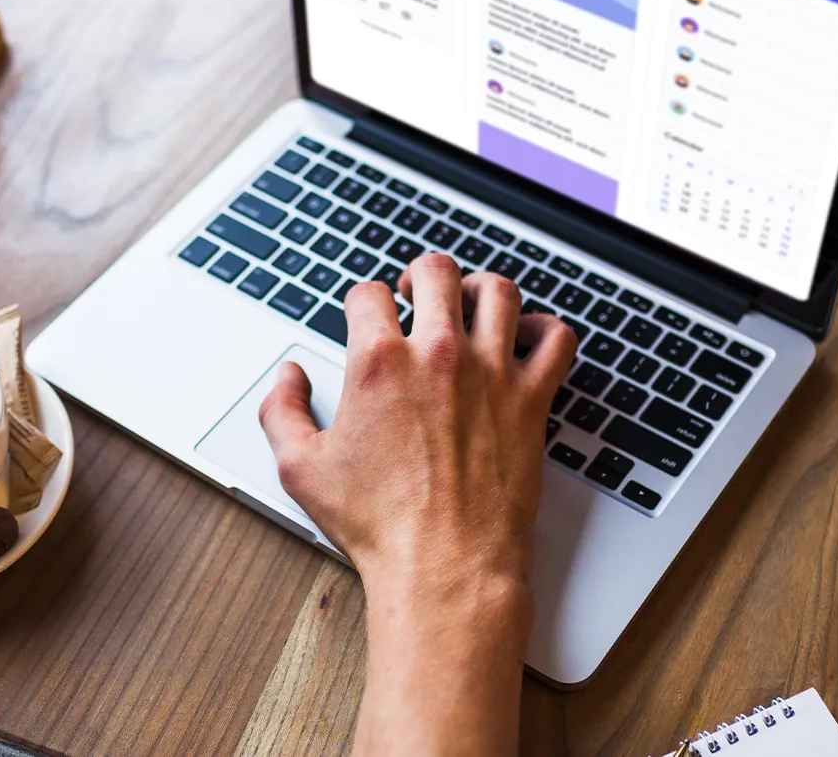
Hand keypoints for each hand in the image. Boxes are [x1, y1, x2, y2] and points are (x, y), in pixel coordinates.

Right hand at [258, 253, 576, 755]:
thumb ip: (281, 411)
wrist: (444, 566)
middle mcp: (437, 354)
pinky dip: (546, 329)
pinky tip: (530, 337)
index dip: (362, 301)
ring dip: (480, 288)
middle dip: (419, 275)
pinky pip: (557, 339)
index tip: (366, 317)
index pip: (368, 293)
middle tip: (416, 293)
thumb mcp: (300, 469)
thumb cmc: (380, 526)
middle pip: (435, 271)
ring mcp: (491, 373)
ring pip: (498, 291)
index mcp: (378, 362)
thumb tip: (289, 376)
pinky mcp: (532, 400)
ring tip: (470, 302)